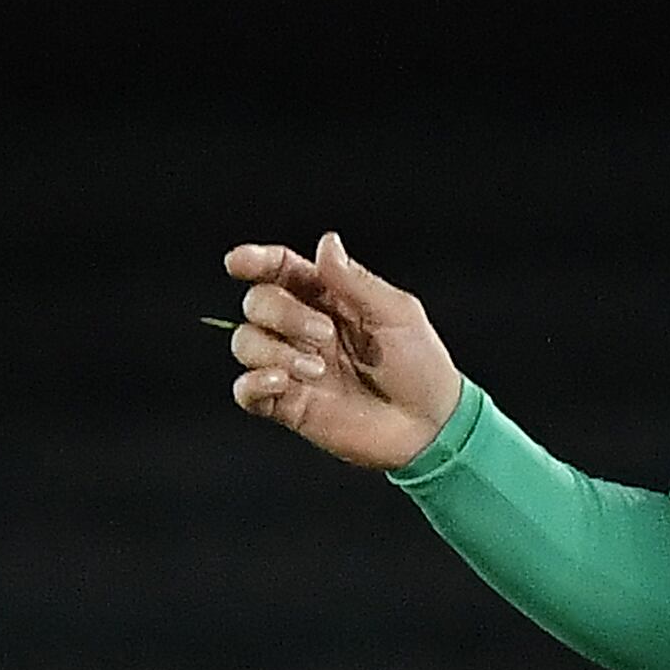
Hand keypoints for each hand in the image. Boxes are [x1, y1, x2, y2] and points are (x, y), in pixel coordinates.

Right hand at [223, 232, 463, 472]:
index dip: (256, 261)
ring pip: (245, 342)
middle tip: (324, 335)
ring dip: (273, 350)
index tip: (238, 263)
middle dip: (282, 313)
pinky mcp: (288, 405)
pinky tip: (281, 383)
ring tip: (316, 370)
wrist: (430, 426)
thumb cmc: (422, 366)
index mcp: (328, 298)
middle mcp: (303, 329)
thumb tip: (326, 242)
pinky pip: (245, 390)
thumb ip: (356, 281)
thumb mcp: (397, 314)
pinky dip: (252, 383)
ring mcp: (293, 367)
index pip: (280, 270)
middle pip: (258, 302)